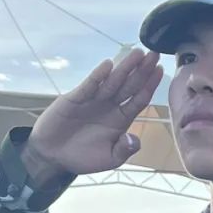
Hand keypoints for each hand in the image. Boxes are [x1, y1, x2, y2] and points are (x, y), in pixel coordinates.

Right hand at [22, 48, 162, 182]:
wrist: (52, 156)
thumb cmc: (82, 157)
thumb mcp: (108, 160)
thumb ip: (124, 151)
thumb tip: (134, 140)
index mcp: (121, 119)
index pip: (139, 98)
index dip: (150, 85)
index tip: (160, 70)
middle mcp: (110, 106)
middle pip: (130, 85)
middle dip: (142, 70)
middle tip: (155, 53)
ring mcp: (93, 100)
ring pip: (113, 81)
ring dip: (125, 67)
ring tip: (138, 52)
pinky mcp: (75, 98)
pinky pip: (90, 85)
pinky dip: (98, 75)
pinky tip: (109, 64)